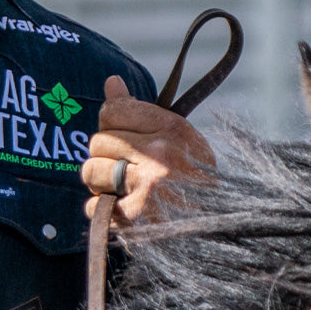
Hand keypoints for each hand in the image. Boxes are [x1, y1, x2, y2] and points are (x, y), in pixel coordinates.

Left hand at [82, 76, 214, 222]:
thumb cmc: (195, 181)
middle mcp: (160, 155)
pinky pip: (93, 204)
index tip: (126, 139)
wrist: (220, 229)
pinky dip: (103, 210)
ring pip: (91, 171)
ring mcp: (147, 187)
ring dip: (102, 183)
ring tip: (126, 189)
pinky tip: (125, 210)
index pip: (113, 110)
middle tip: (130, 170)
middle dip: (107, 157)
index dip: (112, 125)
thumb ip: (140, 112)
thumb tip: (111, 81)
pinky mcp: (135, 217)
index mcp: (173, 129)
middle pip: (98, 141)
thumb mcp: (178, 140)